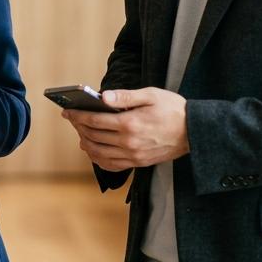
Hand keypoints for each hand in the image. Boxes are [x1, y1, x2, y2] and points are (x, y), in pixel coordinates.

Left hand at [61, 87, 188, 170]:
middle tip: (73, 119)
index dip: (78, 116)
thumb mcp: (150, 95)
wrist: (194, 132)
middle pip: (94, 137)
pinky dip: (99, 160)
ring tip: (81, 135)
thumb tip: (103, 97)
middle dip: (79, 127)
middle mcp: (129, 142)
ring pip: (100, 153)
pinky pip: (112, 165)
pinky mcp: (138, 163)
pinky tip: (94, 152)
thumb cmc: (173, 110)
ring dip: (86, 144)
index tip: (68, 111)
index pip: (95, 121)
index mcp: (130, 123)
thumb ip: (125, 97)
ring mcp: (133, 155)